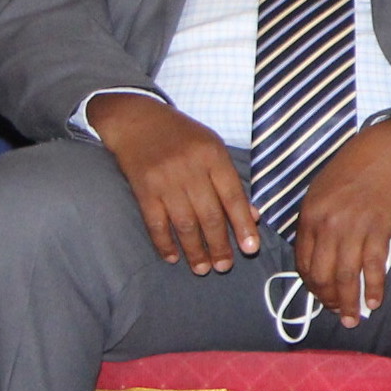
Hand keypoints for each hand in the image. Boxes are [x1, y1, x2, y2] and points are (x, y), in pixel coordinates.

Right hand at [87, 93, 258, 274]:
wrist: (137, 120)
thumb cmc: (183, 136)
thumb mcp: (213, 149)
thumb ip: (232, 182)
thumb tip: (253, 217)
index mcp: (213, 156)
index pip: (233, 196)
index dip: (243, 225)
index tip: (251, 248)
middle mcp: (190, 168)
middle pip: (209, 214)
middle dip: (219, 245)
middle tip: (224, 267)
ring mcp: (165, 180)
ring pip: (184, 223)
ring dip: (195, 250)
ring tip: (203, 269)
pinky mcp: (142, 189)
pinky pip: (155, 222)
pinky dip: (164, 243)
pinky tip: (172, 258)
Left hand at [292, 117, 390, 326]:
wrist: (386, 150)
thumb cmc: (355, 167)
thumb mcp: (321, 190)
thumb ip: (316, 221)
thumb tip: (318, 251)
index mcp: (309, 216)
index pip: (304, 262)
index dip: (312, 285)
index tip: (321, 296)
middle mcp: (327, 225)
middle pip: (322, 274)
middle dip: (328, 299)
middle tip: (338, 313)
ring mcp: (353, 228)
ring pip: (345, 275)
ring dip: (349, 301)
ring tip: (353, 317)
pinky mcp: (379, 229)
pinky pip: (372, 266)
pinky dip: (373, 287)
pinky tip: (374, 300)